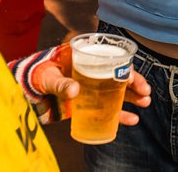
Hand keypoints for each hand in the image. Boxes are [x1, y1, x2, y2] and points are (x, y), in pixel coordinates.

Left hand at [32, 45, 152, 123]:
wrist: (31, 89)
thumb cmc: (41, 76)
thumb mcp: (49, 77)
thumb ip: (61, 84)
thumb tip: (75, 91)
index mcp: (88, 58)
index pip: (111, 60)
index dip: (123, 68)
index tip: (129, 78)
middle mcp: (96, 71)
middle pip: (120, 75)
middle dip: (136, 83)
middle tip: (146, 92)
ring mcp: (95, 88)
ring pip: (120, 91)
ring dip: (134, 97)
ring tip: (145, 102)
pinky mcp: (92, 103)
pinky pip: (110, 109)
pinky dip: (121, 114)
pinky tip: (133, 119)